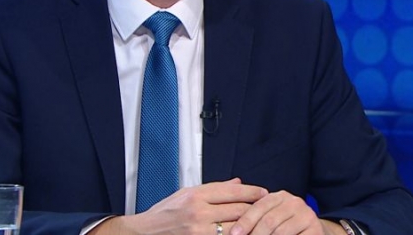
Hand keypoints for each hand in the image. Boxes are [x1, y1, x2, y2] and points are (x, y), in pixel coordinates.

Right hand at [97, 178, 267, 234]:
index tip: (264, 193)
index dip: (253, 192)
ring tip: (260, 222)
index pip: (233, 190)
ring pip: (236, 226)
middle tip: (268, 208)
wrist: (144, 233)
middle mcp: (199, 211)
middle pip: (238, 209)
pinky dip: (236, 233)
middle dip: (255, 208)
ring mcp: (199, 230)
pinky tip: (243, 232)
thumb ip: (213, 189)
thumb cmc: (164, 213)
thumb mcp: (186, 193)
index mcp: (196, 194)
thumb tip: (237, 183)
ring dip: (249, 225)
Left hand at [229, 191, 346, 234]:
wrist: (313, 232)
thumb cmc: (285, 227)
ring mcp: (307, 216)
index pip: (259, 207)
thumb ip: (255, 217)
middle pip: (269, 221)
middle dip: (254, 234)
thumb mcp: (272, 217)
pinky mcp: (316, 230)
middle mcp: (294, 202)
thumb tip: (233, 229)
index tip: (234, 234)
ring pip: (281, 232)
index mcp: (280, 197)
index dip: (245, 221)